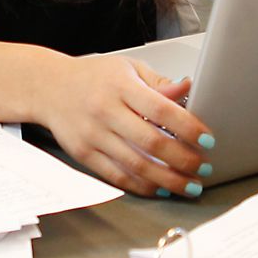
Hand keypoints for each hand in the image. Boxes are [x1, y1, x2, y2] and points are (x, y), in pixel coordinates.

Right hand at [29, 55, 215, 197]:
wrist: (49, 88)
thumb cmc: (94, 77)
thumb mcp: (128, 68)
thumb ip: (159, 83)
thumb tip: (189, 88)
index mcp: (120, 87)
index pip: (161, 109)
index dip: (188, 127)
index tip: (208, 139)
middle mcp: (105, 112)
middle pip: (150, 142)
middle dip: (183, 159)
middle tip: (204, 167)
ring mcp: (92, 136)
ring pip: (135, 165)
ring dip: (167, 179)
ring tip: (190, 185)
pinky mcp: (84, 155)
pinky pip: (116, 176)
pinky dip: (141, 186)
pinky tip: (161, 188)